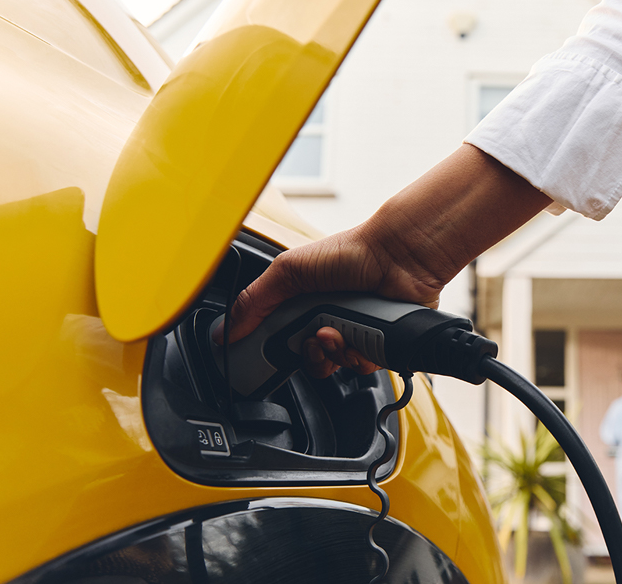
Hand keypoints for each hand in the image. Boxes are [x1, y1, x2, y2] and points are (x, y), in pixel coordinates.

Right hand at [218, 145, 551, 376]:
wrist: (399, 257)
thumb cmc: (351, 252)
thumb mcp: (288, 271)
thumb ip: (253, 301)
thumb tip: (222, 333)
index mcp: (304, 306)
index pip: (281, 343)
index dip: (277, 352)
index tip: (274, 352)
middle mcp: (329, 322)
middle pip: (308, 362)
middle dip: (309, 353)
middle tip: (314, 334)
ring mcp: (356, 335)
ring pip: (336, 368)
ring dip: (335, 352)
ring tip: (340, 329)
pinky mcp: (381, 345)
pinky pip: (363, 368)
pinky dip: (361, 354)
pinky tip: (362, 333)